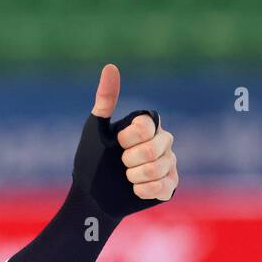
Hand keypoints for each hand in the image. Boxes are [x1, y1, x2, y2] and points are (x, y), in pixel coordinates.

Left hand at [91, 63, 177, 201]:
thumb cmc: (91, 159)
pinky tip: (134, 189)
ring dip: (134, 176)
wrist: (91, 195)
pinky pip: (164, 186)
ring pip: (160, 168)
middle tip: (120, 162)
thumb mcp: (95, 128)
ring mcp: (169, 164)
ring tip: (126, 176)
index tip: (117, 143)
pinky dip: (143, 190)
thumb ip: (106, 99)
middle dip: (130, 159)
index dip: (130, 137)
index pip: (149, 126)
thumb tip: (110, 66)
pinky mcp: (170, 186)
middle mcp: (162, 142)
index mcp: (147, 126)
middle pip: (155, 148)